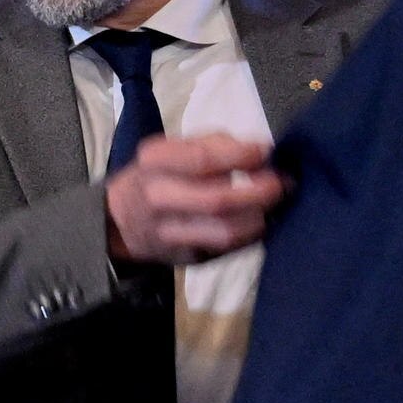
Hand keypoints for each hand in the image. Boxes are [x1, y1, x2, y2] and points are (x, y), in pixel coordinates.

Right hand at [104, 130, 287, 263]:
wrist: (120, 223)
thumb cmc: (159, 175)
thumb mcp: (172, 148)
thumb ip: (213, 144)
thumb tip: (258, 150)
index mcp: (155, 162)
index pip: (202, 159)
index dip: (241, 155)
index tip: (267, 151)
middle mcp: (159, 198)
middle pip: (216, 200)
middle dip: (258, 191)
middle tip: (282, 182)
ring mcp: (171, 234)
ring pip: (225, 232)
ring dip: (260, 217)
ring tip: (278, 202)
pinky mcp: (188, 258)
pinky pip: (229, 248)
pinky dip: (253, 234)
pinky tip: (265, 219)